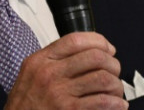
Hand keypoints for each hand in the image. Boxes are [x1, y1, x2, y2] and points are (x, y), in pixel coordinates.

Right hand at [4, 32, 127, 109]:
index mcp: (41, 60)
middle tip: (114, 72)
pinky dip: (116, 103)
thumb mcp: (31, 73)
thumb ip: (54, 61)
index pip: (75, 40)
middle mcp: (49, 72)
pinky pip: (102, 101)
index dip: (98, 41)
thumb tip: (87, 52)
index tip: (108, 49)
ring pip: (103, 78)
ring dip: (116, 85)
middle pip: (94, 57)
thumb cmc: (26, 104)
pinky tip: (117, 105)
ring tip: (115, 91)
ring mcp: (59, 92)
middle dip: (112, 64)